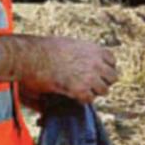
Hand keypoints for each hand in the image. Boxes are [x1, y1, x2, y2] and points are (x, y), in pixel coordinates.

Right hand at [0, 35, 117, 103]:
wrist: (32, 56)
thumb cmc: (45, 49)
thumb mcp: (68, 44)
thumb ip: (80, 53)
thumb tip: (80, 58)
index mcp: (94, 49)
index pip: (112, 61)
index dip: (104, 68)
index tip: (96, 73)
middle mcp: (96, 62)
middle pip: (112, 77)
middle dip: (102, 81)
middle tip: (89, 85)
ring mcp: (90, 77)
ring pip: (104, 90)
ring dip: (93, 92)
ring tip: (80, 91)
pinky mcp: (80, 90)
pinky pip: (90, 100)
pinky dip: (82, 100)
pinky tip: (72, 96)